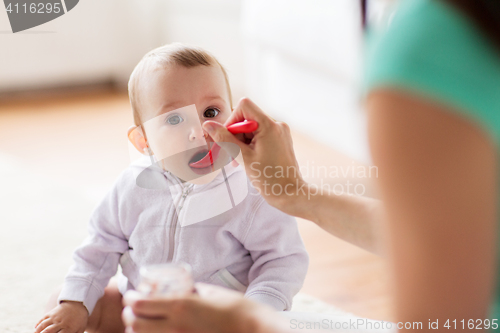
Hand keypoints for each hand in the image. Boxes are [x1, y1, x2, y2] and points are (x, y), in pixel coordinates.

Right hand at [35, 301, 87, 332]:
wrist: (79, 304)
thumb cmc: (80, 319)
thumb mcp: (80, 329)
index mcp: (68, 328)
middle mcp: (61, 322)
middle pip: (48, 331)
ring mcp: (55, 317)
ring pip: (43, 325)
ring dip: (37, 331)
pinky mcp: (52, 312)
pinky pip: (43, 318)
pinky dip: (38, 323)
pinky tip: (35, 328)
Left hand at [122, 283, 287, 332]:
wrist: (253, 330)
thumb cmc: (237, 309)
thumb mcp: (212, 292)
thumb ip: (193, 290)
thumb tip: (183, 288)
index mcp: (181, 306)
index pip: (141, 305)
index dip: (130, 300)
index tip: (131, 296)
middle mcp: (176, 326)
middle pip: (135, 324)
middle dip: (129, 316)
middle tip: (132, 310)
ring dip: (138, 330)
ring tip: (142, 323)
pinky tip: (159, 332)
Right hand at [202, 97, 306, 216]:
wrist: (290, 193)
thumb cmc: (270, 179)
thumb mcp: (243, 158)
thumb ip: (225, 139)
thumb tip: (209, 126)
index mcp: (269, 125)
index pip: (244, 106)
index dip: (232, 120)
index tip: (229, 138)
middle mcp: (277, 125)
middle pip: (247, 119)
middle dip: (236, 136)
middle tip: (232, 155)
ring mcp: (280, 133)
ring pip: (252, 129)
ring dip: (242, 143)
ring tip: (240, 161)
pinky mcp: (280, 140)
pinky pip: (260, 136)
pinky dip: (251, 145)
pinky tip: (248, 160)